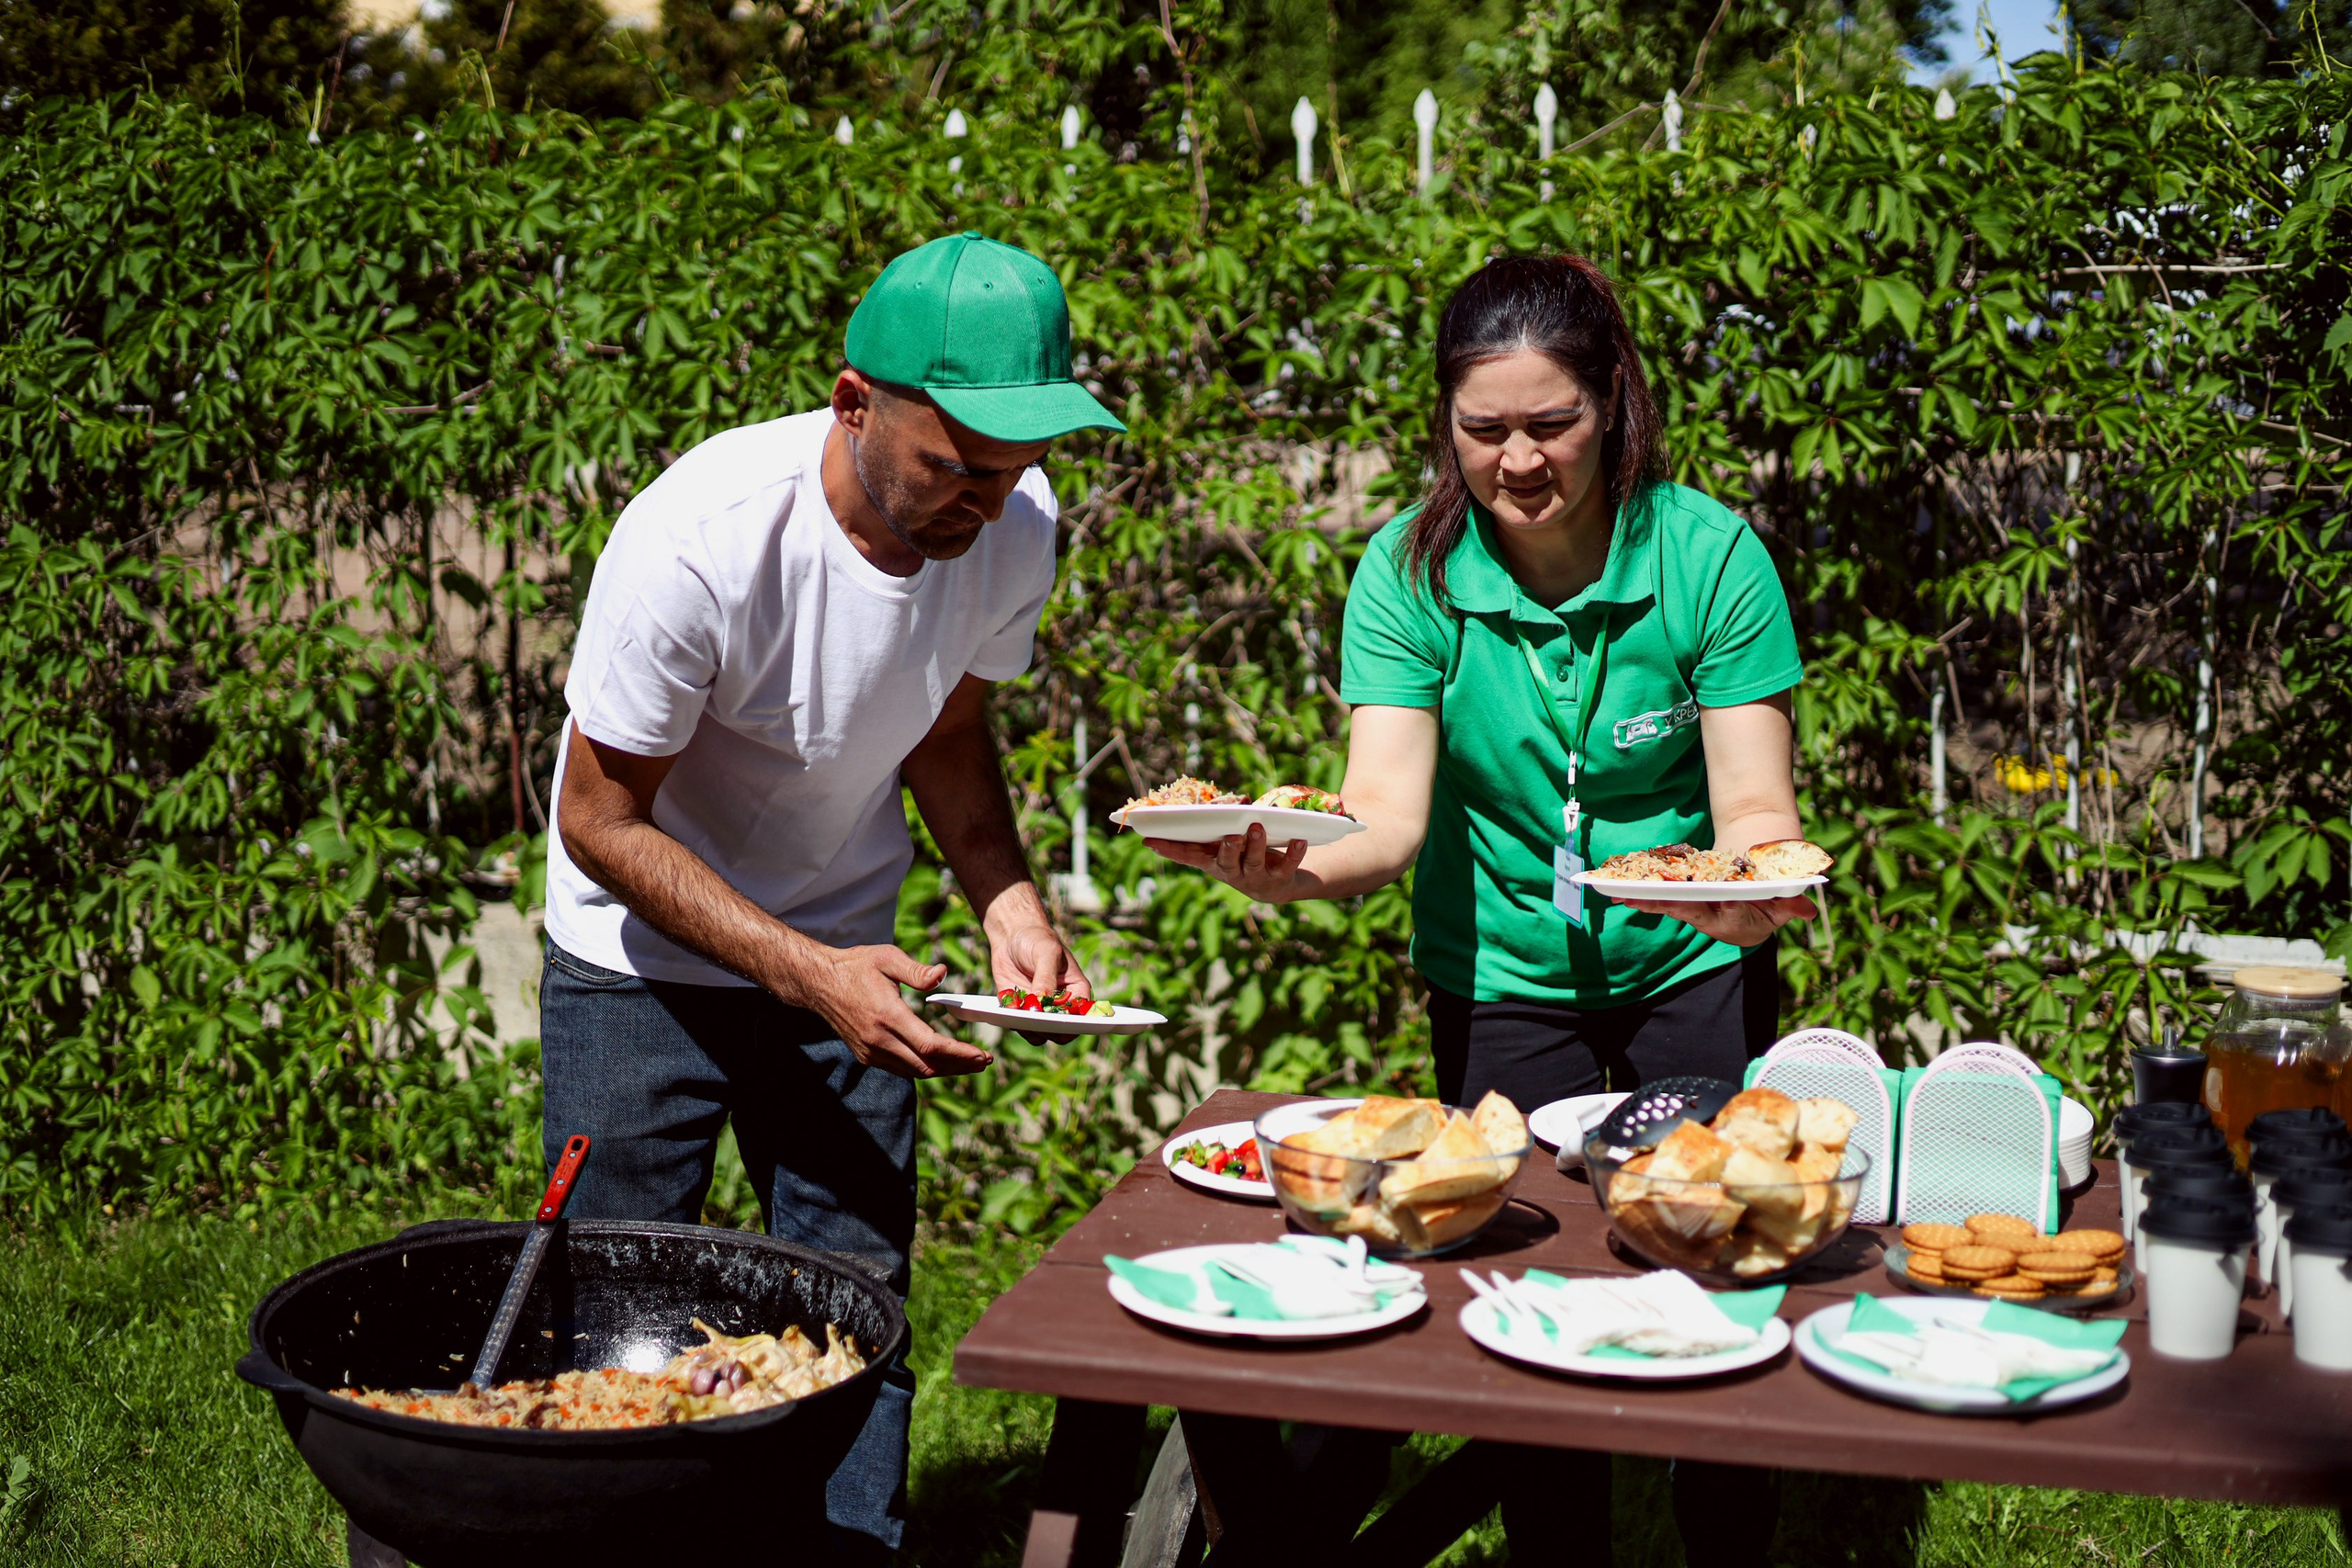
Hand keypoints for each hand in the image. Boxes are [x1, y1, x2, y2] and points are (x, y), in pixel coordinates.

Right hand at [797, 944, 994, 1079]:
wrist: (820, 983)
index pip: (930, 1045)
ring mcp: (871, 1051)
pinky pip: (902, 1069)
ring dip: (945, 1070)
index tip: (981, 1054)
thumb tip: (942, 974)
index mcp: (887, 1016)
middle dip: (960, 1066)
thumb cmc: (857, 966)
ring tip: (970, 1063)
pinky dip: (925, 1067)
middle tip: (985, 1061)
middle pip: (928, 1065)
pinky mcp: (867, 1055)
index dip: (959, 1053)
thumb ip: (916, 970)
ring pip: (916, 1071)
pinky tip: (942, 1059)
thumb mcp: (887, 958)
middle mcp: (879, 1040)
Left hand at [990, 921, 1095, 1042]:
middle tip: (1037, 1020)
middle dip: (1050, 1029)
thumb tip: (1042, 1003)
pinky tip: (1010, 1009)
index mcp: (1076, 991)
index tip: (1061, 1021)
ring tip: (1021, 1014)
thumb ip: (1046, 978)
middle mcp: (1060, 1005)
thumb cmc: (1037, 939)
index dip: (1075, 1023)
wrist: (1012, 936)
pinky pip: (1019, 1026)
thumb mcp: (1046, 953)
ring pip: (1039, 1033)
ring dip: (1030, 1029)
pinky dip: (1014, 1022)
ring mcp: (1040, 1010)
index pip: (1082, 1015)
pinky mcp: (1020, 1010)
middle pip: (1061, 1030)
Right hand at [1143, 824, 1310, 901]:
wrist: (1278, 884)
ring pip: (1253, 862)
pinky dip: (1293, 852)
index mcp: (1213, 862)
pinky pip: (1287, 866)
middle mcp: (1231, 873)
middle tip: (1230, 834)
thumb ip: (1212, 829)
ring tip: (1257, 826)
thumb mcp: (1226, 844)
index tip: (1149, 840)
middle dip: (1226, 847)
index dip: (1168, 849)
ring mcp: (1255, 878)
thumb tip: (1194, 806)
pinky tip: (1299, 839)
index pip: (1187, 857)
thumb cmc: (1245, 854)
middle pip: (1224, 861)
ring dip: (1255, 844)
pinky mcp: (1279, 879)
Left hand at [1608, 894, 1817, 946]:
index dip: (1719, 903)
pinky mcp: (1684, 905)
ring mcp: (1696, 914)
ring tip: (1620, 896)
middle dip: (1666, 904)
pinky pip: (1662, 901)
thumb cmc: (1771, 901)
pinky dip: (1642, 898)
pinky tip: (1619, 895)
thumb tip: (1808, 910)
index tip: (1708, 896)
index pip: (1729, 911)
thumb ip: (1792, 906)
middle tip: (1643, 899)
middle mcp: (1713, 921)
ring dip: (1645, 902)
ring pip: (1670, 907)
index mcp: (1738, 922)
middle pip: (1689, 910)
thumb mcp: (1785, 905)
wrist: (1755, 904)